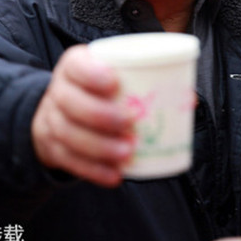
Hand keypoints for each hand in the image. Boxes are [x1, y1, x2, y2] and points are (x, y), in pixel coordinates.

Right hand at [31, 45, 135, 187]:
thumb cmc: (97, 90)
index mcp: (75, 66)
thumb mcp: (114, 77)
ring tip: (127, 153)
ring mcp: (52, 119)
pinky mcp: (53, 147)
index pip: (76, 65)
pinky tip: (114, 175)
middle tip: (128, 125)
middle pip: (70, 102)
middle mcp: (59, 90)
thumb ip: (146, 82)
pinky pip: (69, 161)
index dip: (92, 74)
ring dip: (98, 146)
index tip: (115, 83)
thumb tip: (188, 99)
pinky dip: (92, 170)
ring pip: (68, 133)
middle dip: (99, 115)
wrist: (60, 110)